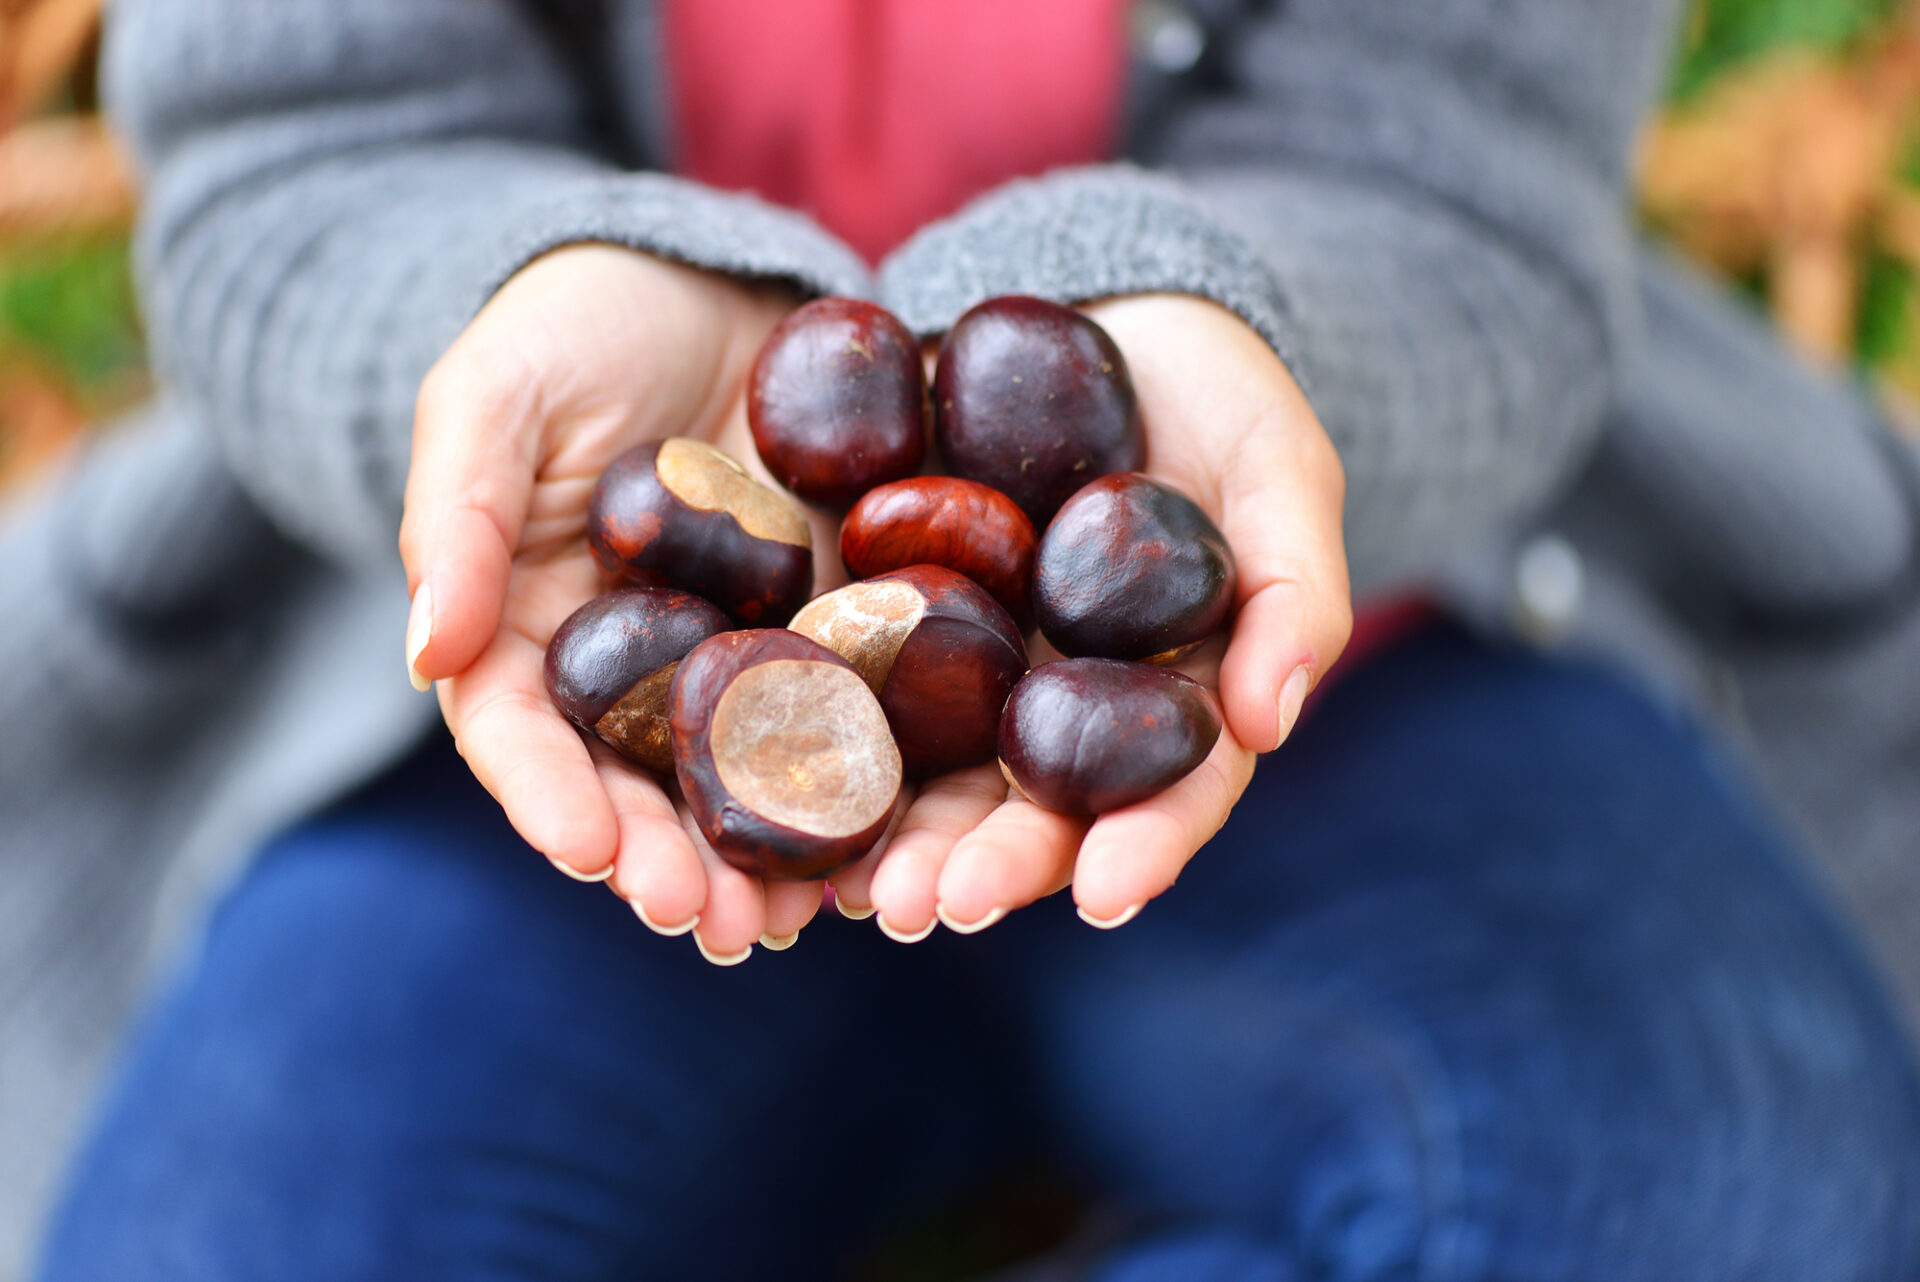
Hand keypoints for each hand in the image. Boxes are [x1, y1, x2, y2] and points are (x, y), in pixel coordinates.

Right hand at [399, 244, 837, 962]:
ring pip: (744, 779)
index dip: (549, 797)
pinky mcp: (830, 631)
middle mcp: (632, 671)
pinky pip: (846, 716)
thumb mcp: (494, 397)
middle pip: (641, 786)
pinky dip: (861, 784)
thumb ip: (457, 520)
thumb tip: (424, 657)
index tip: (586, 852)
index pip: (524, 735)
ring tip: (798, 923)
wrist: (705, 282)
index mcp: (527, 630)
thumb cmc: (572, 327)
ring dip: (766, 858)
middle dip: (670, 861)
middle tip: (713, 925)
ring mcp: (737, 658)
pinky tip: (888, 839)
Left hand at [834, 294, 1351, 937]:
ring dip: (893, 837)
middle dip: (987, 866)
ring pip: (935, 771)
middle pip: (1032, 809)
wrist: (1110, 309)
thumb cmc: (1224, 399)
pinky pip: (850, 679)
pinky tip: (774, 777)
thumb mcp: (1281, 474)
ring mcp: (976, 666)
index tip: (1105, 895)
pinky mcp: (891, 609)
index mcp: (1170, 697)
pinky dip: (819, 733)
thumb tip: (1271, 722)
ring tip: (850, 886)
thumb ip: (1292, 590)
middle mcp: (1065, 704)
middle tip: (931, 908)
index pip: (1168, 793)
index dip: (1143, 846)